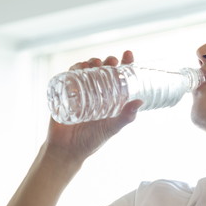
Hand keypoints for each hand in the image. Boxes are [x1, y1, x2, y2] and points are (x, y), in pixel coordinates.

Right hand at [44, 50, 142, 164]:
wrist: (65, 151)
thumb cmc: (90, 141)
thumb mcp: (111, 128)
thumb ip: (125, 117)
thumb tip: (140, 101)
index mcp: (110, 99)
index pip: (119, 77)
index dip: (124, 64)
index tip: (128, 54)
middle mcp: (96, 94)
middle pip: (103, 70)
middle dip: (108, 61)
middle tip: (111, 61)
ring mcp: (80, 93)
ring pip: (87, 71)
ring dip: (91, 62)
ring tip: (95, 63)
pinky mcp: (64, 94)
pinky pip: (68, 77)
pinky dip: (74, 69)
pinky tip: (78, 67)